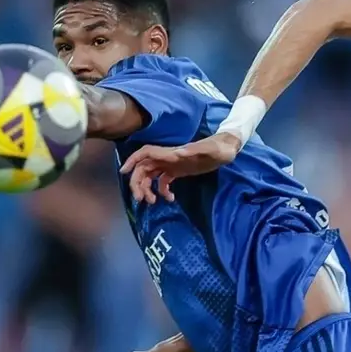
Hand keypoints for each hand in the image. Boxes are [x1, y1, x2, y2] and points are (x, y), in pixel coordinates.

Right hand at [120, 133, 240, 203]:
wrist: (226, 150)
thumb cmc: (217, 149)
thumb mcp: (207, 151)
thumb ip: (192, 151)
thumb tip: (177, 153)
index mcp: (171, 153)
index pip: (145, 154)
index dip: (133, 161)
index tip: (124, 172)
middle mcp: (168, 159)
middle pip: (144, 169)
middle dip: (138, 183)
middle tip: (141, 200)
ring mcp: (172, 165)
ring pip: (151, 176)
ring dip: (147, 189)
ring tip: (152, 202)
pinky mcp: (178, 172)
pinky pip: (164, 182)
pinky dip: (163, 191)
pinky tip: (171, 199)